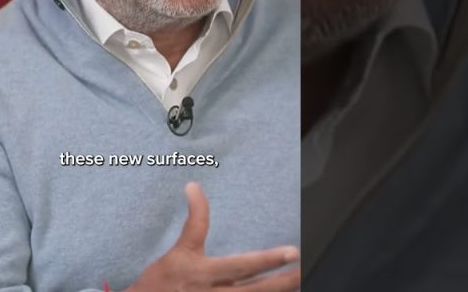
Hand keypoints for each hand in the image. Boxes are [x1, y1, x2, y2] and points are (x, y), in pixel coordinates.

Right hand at [124, 182, 299, 291]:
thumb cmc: (161, 281)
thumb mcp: (179, 249)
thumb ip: (194, 220)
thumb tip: (194, 186)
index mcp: (204, 273)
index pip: (242, 265)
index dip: (269, 259)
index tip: (293, 251)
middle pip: (257, 289)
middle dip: (284, 280)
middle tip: (306, 269)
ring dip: (278, 291)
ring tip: (301, 281)